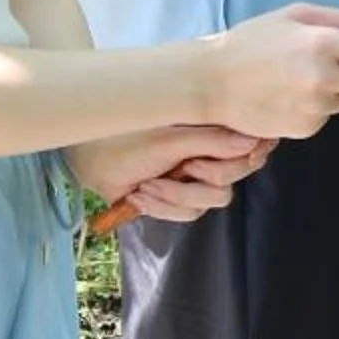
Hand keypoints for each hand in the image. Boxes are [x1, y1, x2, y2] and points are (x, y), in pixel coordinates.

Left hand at [67, 125, 275, 223]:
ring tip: (148, 185)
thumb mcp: (169, 139)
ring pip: (215, 198)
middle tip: (186, 167)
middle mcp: (210, 150)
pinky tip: (140, 196)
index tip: (224, 156)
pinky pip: (190, 213)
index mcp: (213, 126)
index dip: (247, 154)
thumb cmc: (124, 136)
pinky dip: (164, 207)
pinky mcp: (179, 198)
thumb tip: (251, 141)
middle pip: (237, 174)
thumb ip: (211, 140)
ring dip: (178, 195)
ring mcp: (195, 176)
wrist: (86, 159)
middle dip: (208, 176)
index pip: (251, 142)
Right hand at [195, 4, 338, 139]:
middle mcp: (323, 78)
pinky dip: (318, 106)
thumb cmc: (255, 40)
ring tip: (304, 77)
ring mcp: (315, 107)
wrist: (212, 82)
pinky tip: (290, 95)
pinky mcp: (305, 129)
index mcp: (323, 43)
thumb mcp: (297, 16)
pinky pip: (328, 115)